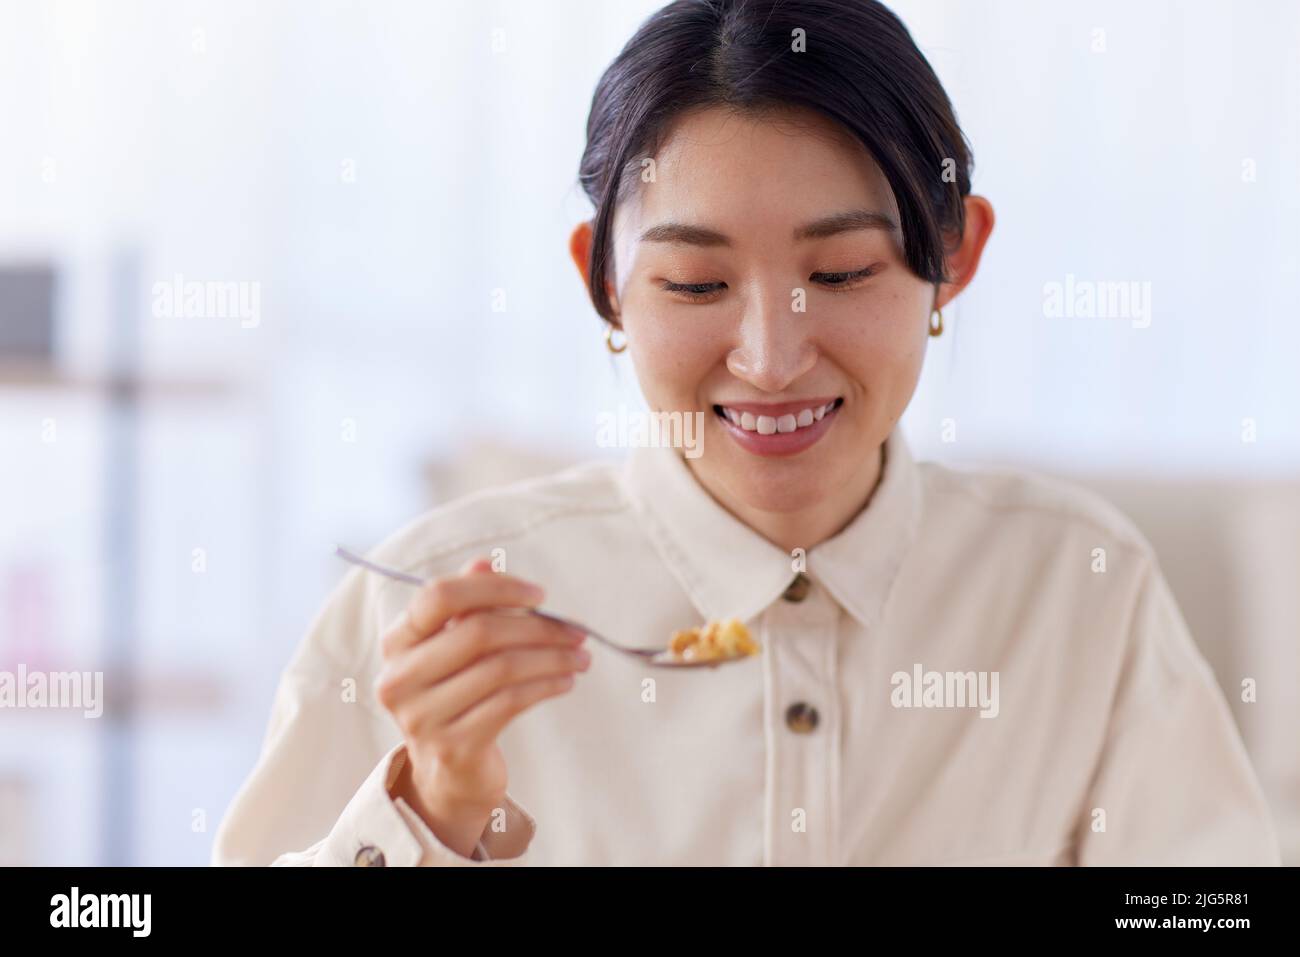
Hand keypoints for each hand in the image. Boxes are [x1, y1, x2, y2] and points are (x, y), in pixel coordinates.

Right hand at [375, 558, 587, 856]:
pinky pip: (510, 702)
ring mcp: (423, 716)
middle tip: (576, 630)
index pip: (439, 596)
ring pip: (501, 668)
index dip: (494, 589)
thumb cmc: (456, 694)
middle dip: (537, 627)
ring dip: (551, 658)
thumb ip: (467, 604)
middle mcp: (400, 678)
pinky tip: (565, 681)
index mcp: (397, 642)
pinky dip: (546, 686)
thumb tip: (485, 563)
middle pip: (478, 632)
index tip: (540, 595)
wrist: (447, 771)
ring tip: (580, 656)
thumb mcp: (454, 647)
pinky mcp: (452, 746)